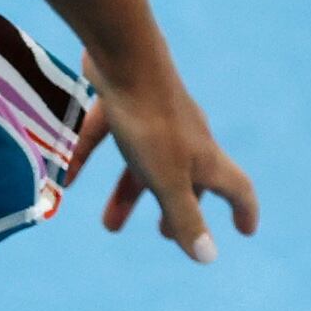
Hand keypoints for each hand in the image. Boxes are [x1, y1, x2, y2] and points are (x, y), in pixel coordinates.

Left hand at [64, 72, 259, 262]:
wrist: (123, 52)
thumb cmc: (150, 121)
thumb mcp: (168, 179)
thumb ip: (186, 217)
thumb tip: (208, 257)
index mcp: (205, 158)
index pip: (237, 188)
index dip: (244, 211)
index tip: (245, 231)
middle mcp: (186, 138)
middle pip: (187, 179)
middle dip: (177, 210)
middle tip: (165, 234)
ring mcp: (155, 118)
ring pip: (144, 163)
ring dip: (128, 194)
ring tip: (109, 226)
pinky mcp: (123, 100)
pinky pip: (107, 136)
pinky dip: (90, 159)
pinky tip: (65, 179)